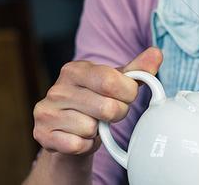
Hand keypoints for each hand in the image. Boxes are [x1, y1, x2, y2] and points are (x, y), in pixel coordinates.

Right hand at [33, 47, 162, 155]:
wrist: (68, 130)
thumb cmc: (96, 101)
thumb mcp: (116, 82)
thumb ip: (138, 70)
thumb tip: (156, 53)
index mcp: (74, 69)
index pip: (111, 81)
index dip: (128, 93)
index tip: (126, 96)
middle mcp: (57, 89)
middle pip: (106, 108)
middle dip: (117, 113)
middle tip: (110, 112)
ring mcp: (47, 112)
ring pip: (91, 128)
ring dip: (98, 132)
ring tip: (92, 124)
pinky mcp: (42, 134)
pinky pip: (78, 145)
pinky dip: (86, 145)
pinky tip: (80, 136)